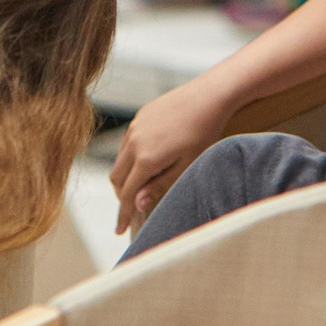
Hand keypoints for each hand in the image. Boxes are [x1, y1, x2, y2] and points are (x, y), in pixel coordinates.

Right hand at [109, 79, 228, 233]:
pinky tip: (146, 162)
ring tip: (140, 188)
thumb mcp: (187, 166)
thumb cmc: (204, 133)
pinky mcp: (139, 116)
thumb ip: (160, 186)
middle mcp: (134, 142)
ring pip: (119, 160)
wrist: (209, 95)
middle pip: (116, 178)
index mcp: (146, 158)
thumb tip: (137, 204)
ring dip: (124, 178)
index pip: (127, 194)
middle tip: (132, 210)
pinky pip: (127, 143)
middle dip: (121, 197)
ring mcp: (135, 127)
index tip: (120, 230)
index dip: (123, 214)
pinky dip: (129, 159)